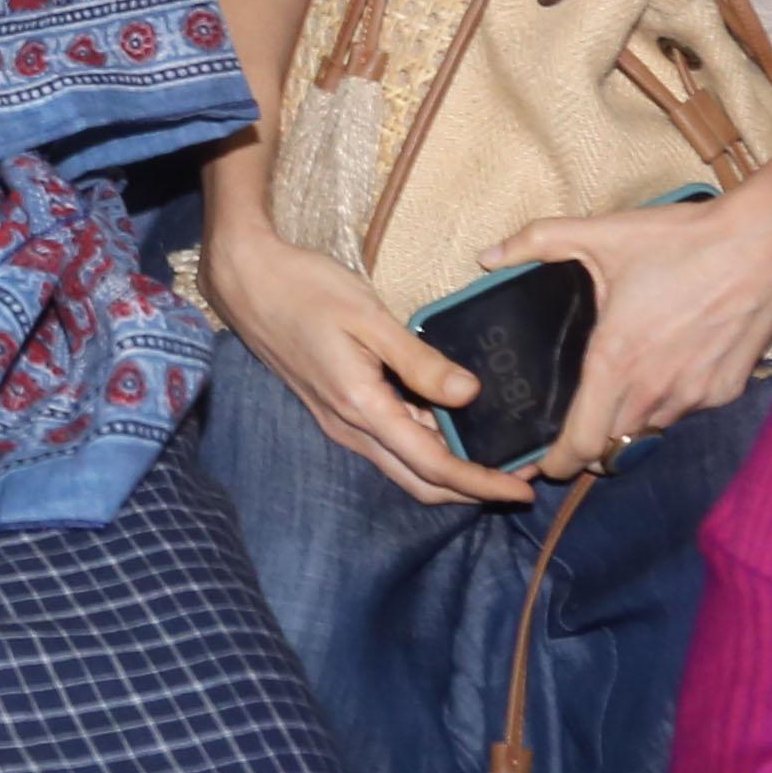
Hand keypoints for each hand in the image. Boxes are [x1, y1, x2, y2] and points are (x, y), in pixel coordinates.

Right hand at [197, 200, 531, 509]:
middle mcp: (350, 428)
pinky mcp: (338, 409)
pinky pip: (390, 445)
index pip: (433, 465)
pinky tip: (452, 425)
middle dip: (472, 489)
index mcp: (361, 408)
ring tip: (496, 454)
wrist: (248, 283)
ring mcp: (341, 423)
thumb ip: (419, 361)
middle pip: (419, 482)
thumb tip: (470, 393)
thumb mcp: (368, 318)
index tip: (522, 489)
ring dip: (450, 472)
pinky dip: (427, 449)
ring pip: (404, 467)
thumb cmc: (306, 290)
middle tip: (520, 479)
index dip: (481, 483)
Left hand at [485, 174, 771, 477]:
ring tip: (618, 389)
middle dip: (587, 446)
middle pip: (611, 448)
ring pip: (648, 429)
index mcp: (616, 363)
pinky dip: (668, 400)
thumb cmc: (683, 240)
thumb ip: (536, 242)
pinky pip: (685, 410)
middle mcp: (655, 391)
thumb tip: (487, 257)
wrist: (766, 243)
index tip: (542, 464)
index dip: (557, 463)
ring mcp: (694, 396)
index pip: (581, 445)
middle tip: (571, 428)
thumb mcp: (602, 233)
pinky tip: (666, 364)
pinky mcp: (725, 390)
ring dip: (628, 422)